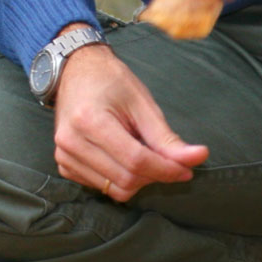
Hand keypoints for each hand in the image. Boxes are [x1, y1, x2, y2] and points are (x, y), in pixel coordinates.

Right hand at [52, 41, 208, 201]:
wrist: (76, 72)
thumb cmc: (110, 82)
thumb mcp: (142, 103)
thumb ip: (166, 137)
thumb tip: (197, 158)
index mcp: (89, 121)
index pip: (135, 161)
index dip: (166, 169)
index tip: (187, 168)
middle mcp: (71, 142)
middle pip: (126, 179)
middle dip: (155, 175)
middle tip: (168, 159)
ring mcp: (64, 156)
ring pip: (115, 189)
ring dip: (138, 179)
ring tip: (141, 152)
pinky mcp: (64, 165)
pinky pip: (102, 187)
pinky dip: (120, 178)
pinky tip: (122, 156)